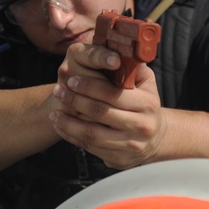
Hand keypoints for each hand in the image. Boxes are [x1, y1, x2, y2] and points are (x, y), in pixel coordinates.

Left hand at [49, 43, 165, 169]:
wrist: (155, 138)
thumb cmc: (145, 103)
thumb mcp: (146, 82)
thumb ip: (132, 66)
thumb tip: (116, 49)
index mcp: (147, 104)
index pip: (113, 93)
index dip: (89, 86)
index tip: (71, 79)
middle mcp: (141, 126)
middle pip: (100, 113)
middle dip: (75, 101)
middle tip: (58, 90)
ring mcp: (130, 145)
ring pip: (91, 134)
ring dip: (68, 123)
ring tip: (54, 112)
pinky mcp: (119, 159)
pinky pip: (89, 147)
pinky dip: (72, 136)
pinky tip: (61, 125)